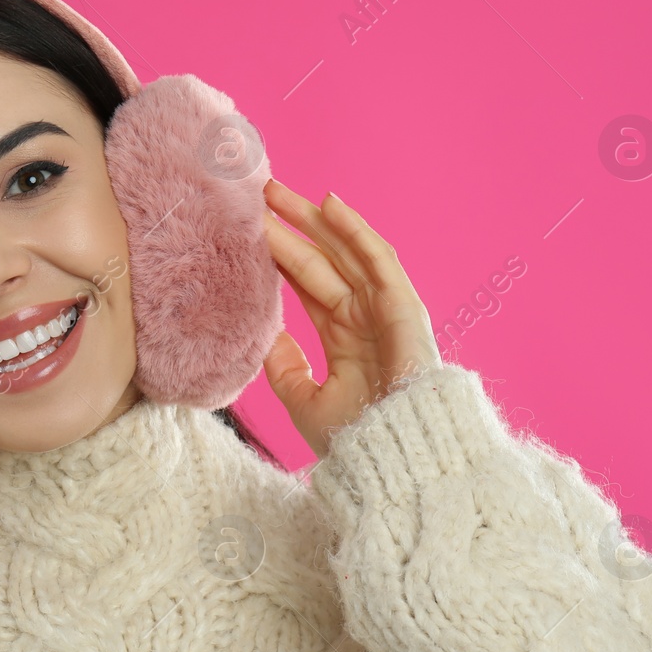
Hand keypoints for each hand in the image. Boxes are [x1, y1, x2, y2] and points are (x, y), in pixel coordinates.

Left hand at [260, 179, 441, 458]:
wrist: (395, 459)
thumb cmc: (356, 442)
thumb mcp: (304, 401)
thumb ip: (283, 367)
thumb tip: (260, 335)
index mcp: (343, 341)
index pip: (306, 287)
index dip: (280, 257)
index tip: (247, 233)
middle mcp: (364, 319)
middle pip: (321, 261)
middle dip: (290, 228)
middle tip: (256, 197)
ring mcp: (384, 311)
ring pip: (344, 252)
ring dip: (313, 220)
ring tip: (276, 192)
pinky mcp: (404, 307)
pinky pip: (378, 259)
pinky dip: (356, 230)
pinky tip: (329, 205)